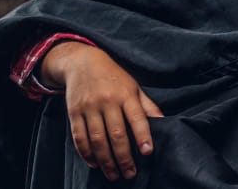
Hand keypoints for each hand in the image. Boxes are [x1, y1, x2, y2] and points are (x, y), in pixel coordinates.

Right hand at [41, 41, 163, 180]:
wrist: (83, 62)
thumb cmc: (114, 78)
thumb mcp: (134, 87)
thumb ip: (147, 106)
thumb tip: (164, 122)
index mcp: (126, 94)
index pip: (137, 117)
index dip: (142, 136)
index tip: (148, 152)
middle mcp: (107, 101)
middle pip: (116, 134)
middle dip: (124, 157)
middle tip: (130, 174)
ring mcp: (89, 107)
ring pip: (97, 139)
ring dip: (106, 160)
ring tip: (113, 174)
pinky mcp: (74, 112)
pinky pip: (79, 137)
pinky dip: (86, 153)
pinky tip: (95, 163)